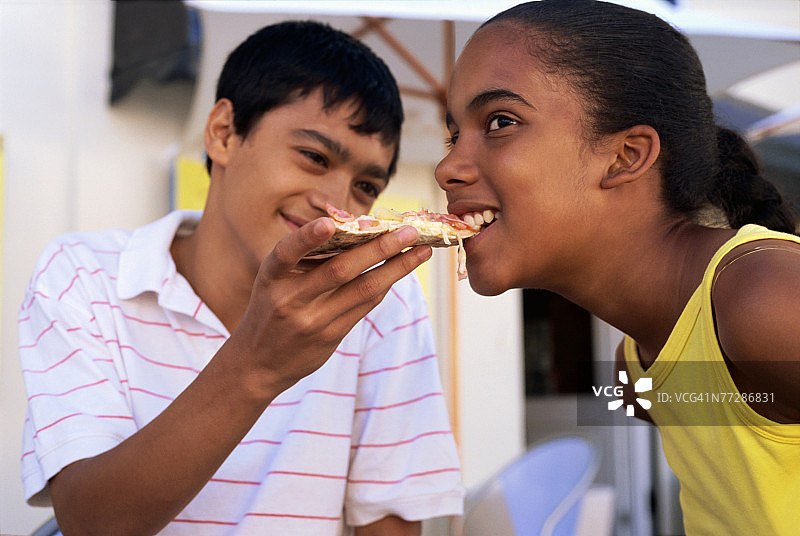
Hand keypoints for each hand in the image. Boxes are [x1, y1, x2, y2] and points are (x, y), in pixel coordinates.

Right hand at [230, 217, 431, 395]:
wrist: (257, 363)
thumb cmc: (271, 308)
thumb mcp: (274, 282)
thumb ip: (305, 260)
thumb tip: (355, 231)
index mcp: (272, 277)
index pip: (286, 252)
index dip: (306, 237)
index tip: (329, 223)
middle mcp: (290, 299)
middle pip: (341, 270)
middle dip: (379, 248)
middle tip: (409, 231)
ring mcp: (311, 321)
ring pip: (362, 289)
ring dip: (396, 269)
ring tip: (420, 251)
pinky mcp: (329, 337)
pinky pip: (363, 307)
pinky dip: (383, 286)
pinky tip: (399, 271)